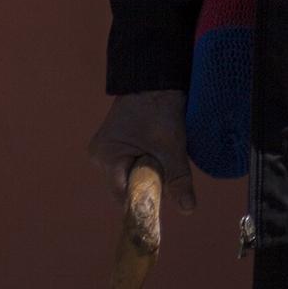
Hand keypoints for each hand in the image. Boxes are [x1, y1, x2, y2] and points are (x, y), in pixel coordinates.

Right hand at [87, 89, 195, 212]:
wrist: (156, 79)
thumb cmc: (160, 109)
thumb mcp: (171, 146)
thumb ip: (178, 178)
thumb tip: (188, 209)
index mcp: (106, 157)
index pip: (123, 194)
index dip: (144, 199)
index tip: (163, 200)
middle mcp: (99, 155)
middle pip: (126, 185)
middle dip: (148, 183)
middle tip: (166, 169)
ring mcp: (106, 149)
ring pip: (130, 174)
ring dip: (148, 171)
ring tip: (162, 155)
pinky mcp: (116, 143)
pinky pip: (131, 163)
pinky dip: (145, 162)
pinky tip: (156, 150)